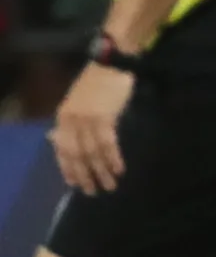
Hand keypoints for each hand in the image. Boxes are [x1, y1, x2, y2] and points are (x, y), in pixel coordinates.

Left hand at [51, 62, 134, 195]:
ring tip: (110, 185)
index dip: (68, 169)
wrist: (111, 65)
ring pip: (92, 152)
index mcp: (62, 117)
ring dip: (102, 171)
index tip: (76, 184)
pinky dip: (113, 158)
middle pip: (76, 154)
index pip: (62, 149)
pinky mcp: (104, 117)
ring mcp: (86, 119)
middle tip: (94, 191)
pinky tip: (119, 169)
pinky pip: (108, 143)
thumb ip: (69, 122)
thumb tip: (55, 141)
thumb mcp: (77, 103)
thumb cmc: (97, 83)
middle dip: (85, 175)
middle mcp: (71, 120)